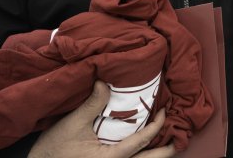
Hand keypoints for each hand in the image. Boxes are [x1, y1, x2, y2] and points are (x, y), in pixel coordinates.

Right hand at [29, 81, 174, 157]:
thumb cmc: (54, 149)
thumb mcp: (72, 124)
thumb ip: (92, 104)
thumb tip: (105, 81)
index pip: (143, 141)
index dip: (158, 126)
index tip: (164, 112)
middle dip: (168, 149)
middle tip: (179, 136)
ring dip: (155, 152)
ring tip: (166, 139)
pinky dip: (141, 154)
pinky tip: (144, 145)